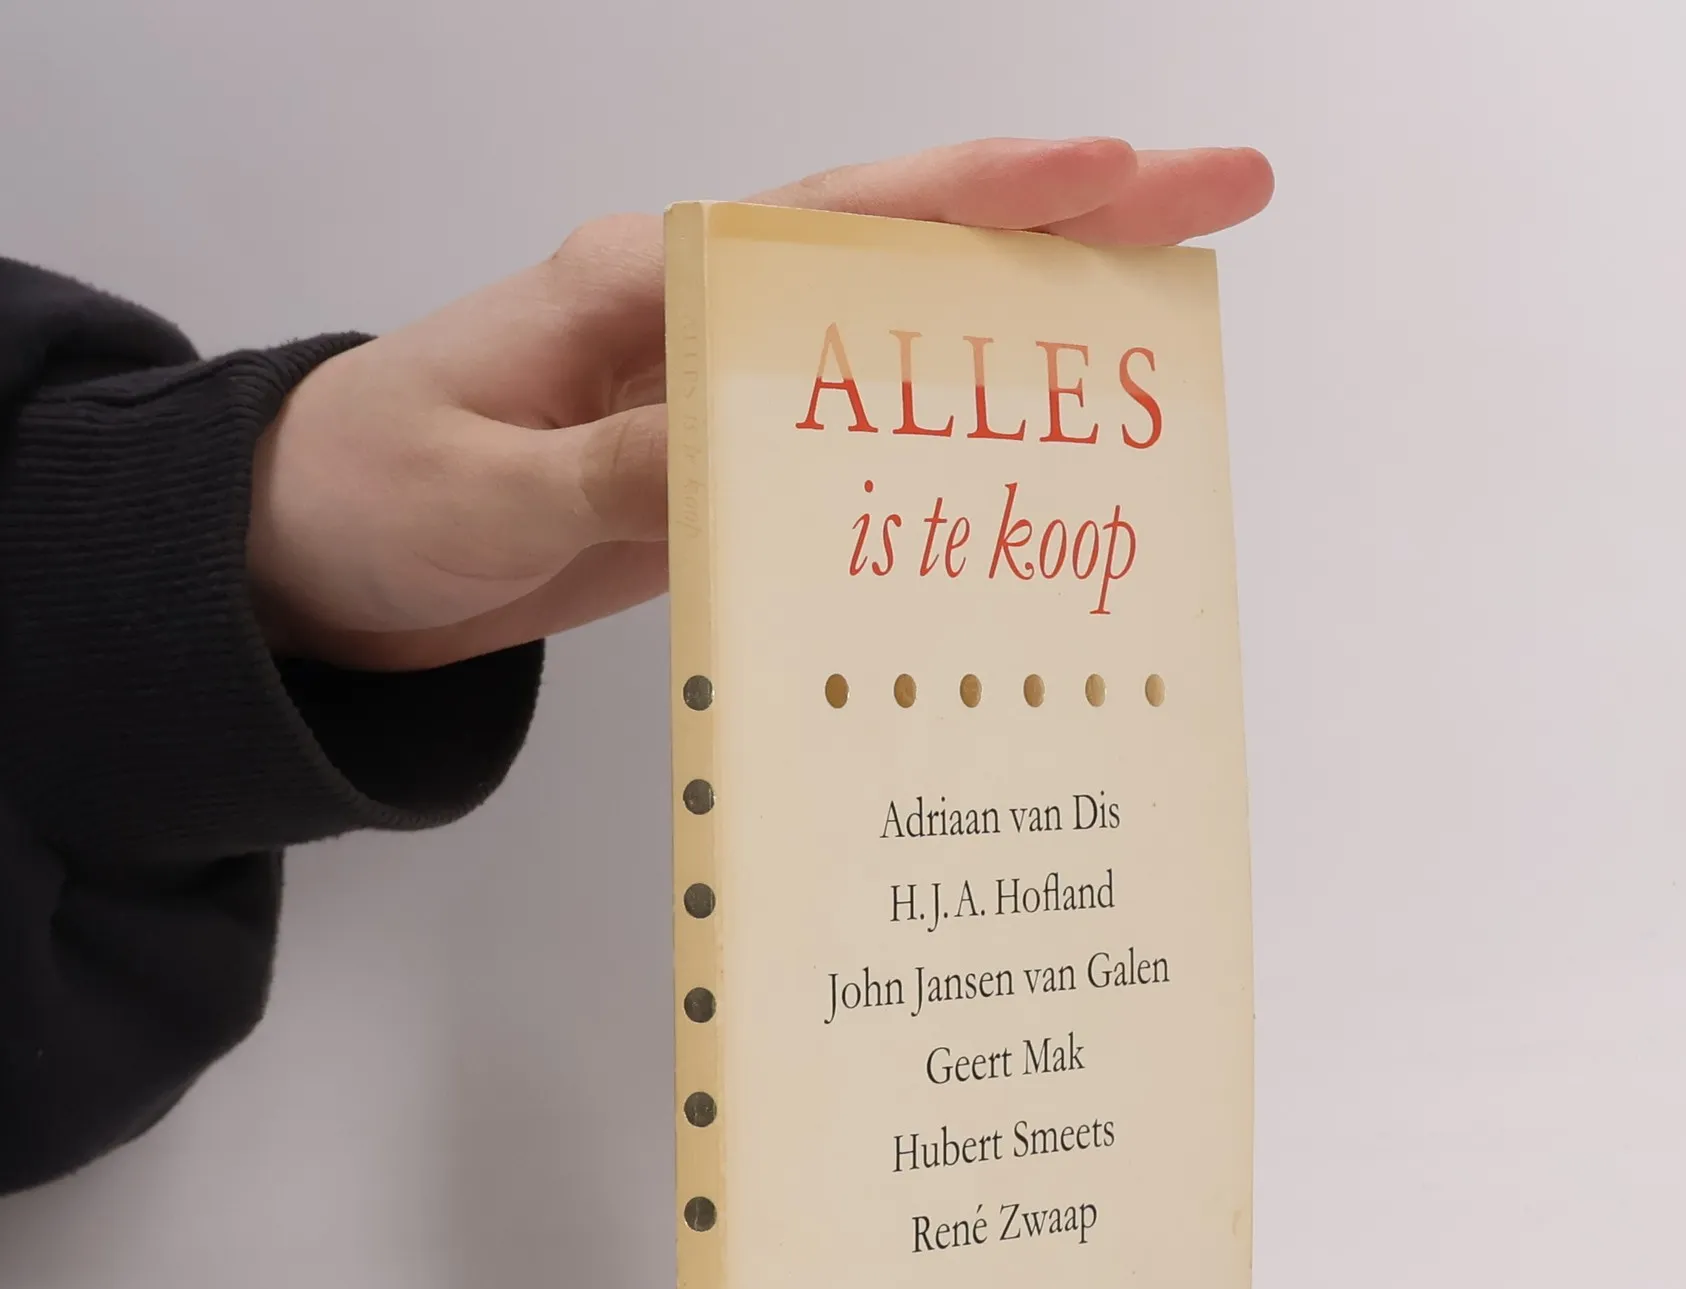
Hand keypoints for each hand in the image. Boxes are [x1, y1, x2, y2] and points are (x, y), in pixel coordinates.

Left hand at [247, 137, 1273, 672]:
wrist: (309, 565)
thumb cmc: (369, 497)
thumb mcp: (481, 486)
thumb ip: (621, 469)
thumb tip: (756, 449)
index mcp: (645, 283)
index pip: (843, 222)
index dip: (985, 196)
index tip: (1117, 169)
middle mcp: (701, 318)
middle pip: (909, 256)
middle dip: (1066, 225)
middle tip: (1217, 199)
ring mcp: (718, 394)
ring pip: (901, 346)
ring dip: (1026, 333)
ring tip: (1163, 331)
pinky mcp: (718, 472)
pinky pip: (853, 449)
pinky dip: (941, 445)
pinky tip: (1017, 468)